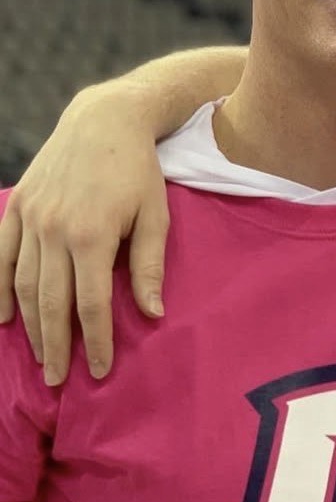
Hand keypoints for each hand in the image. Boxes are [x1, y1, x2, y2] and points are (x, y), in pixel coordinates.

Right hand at [0, 91, 168, 384]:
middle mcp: (53, 231)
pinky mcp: (17, 207)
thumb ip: (148, 266)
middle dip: (56, 346)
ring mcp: (30, 218)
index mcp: (91, 237)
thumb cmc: (138, 172)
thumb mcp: (155, 216)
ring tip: (41, 357)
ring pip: (24, 285)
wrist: (104, 121)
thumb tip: (152, 314)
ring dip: (30, 325)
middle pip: (51, 303)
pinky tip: (3, 317)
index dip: (94, 341)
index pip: (90, 304)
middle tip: (61, 380)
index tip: (99, 370)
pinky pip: (0, 256)